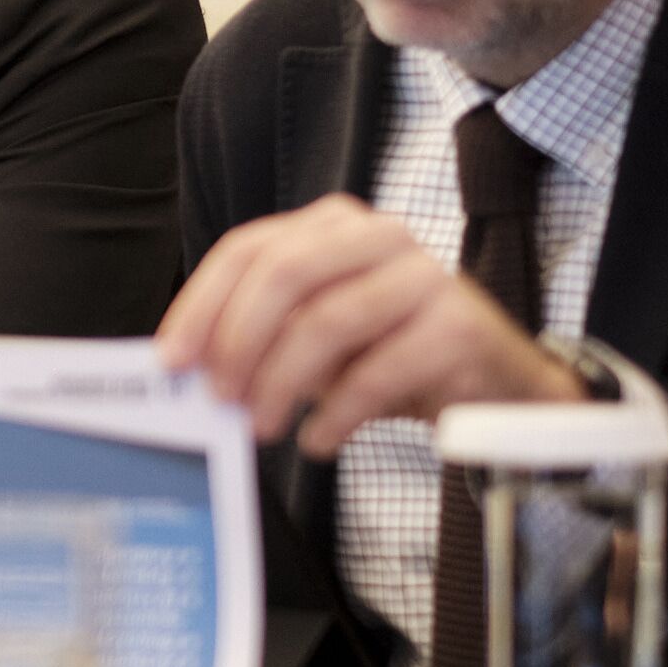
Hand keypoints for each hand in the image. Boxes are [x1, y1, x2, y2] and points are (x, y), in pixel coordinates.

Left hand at [155, 192, 579, 454]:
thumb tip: (191, 366)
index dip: (203, 304)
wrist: (494, 383)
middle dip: (238, 340)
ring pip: (327, 321)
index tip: (173, 359)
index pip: (248, 249)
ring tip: (264, 426)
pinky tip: (318, 441)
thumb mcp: (318, 336)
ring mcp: (425, 276)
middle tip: (220, 397)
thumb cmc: (391, 353)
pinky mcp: (458, 327)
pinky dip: (336, 414)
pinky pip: (378, 372)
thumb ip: (262, 336)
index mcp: (333, 226)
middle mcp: (379, 236)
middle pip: (284, 273)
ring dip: (282, 382)